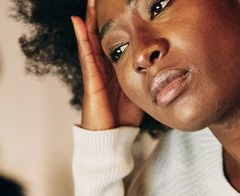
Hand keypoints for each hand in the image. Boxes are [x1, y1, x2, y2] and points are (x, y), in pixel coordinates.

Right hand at [71, 0, 143, 129]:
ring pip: (89, 40)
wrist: (112, 137)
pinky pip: (86, 55)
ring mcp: (94, 72)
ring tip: (87, 2)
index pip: (112, 38)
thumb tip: (162, 60)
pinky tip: (78, 22)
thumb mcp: (140, 87)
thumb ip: (145, 72)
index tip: (117, 5)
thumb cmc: (125, 115)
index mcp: (113, 66)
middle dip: (98, 15)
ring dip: (87, 19)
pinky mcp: (91, 80)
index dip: (113, 22)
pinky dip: (81, 38)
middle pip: (98, 35)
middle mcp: (102, 66)